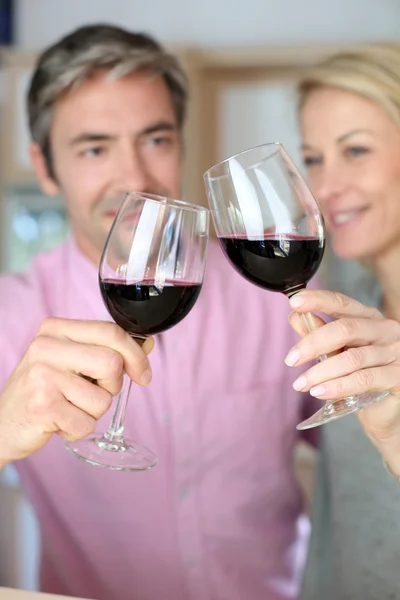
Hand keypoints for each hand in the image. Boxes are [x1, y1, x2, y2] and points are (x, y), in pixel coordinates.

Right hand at [0, 318, 153, 466]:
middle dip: (112, 387)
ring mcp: (42, 375)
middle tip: (91, 394)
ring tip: (67, 408)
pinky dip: (78, 430)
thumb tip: (147, 343)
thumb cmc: (43, 391)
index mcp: (56, 328)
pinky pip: (87, 424)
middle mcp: (46, 346)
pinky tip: (57, 422)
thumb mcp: (72, 361)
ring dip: (93, 412)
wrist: (1, 424)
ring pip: (103, 398)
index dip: (136, 355)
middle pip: (112, 363)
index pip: (111, 331)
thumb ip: (107, 350)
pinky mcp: (41, 406)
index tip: (144, 375)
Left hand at [287, 290, 399, 476]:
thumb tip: (295, 317)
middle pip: (346, 329)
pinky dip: (337, 386)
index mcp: (368, 318)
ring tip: (301, 384)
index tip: (293, 302)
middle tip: (291, 360)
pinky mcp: (398, 376)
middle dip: (313, 344)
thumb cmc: (361, 375)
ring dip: (321, 372)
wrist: (385, 409)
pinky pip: (363, 380)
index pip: (342, 303)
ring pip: (352, 358)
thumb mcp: (337, 353)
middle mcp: (385, 330)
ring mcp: (395, 352)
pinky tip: (319, 392)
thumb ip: (318, 335)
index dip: (317, 300)